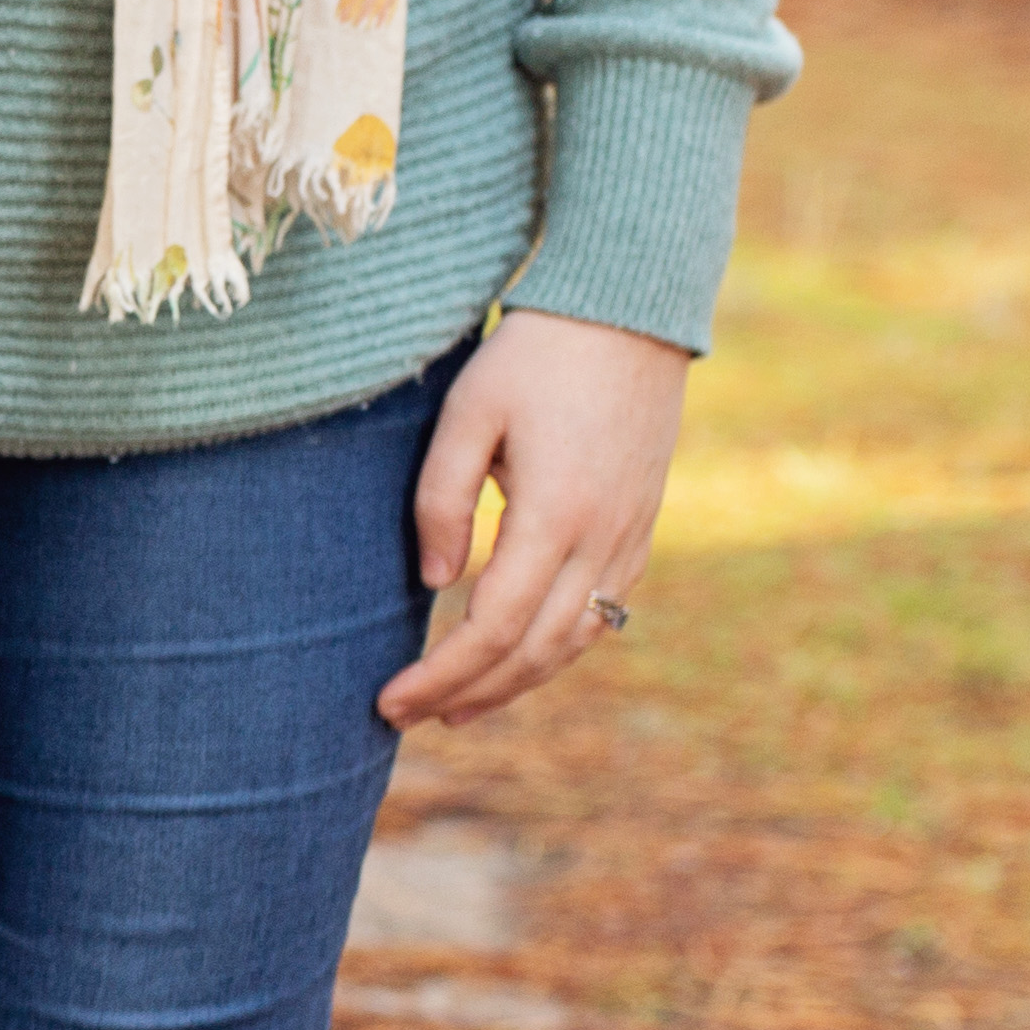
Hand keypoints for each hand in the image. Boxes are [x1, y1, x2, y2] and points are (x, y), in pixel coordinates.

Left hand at [379, 306, 690, 726]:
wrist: (629, 310)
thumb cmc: (535, 354)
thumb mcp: (465, 415)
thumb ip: (439, 502)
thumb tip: (434, 585)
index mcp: (556, 514)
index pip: (490, 628)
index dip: (438, 676)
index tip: (388, 701)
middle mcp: (603, 538)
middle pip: (533, 652)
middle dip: (468, 694)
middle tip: (407, 718)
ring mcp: (631, 536)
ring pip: (574, 641)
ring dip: (514, 684)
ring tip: (456, 709)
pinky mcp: (642, 527)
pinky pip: (603, 613)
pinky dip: (556, 649)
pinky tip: (518, 660)